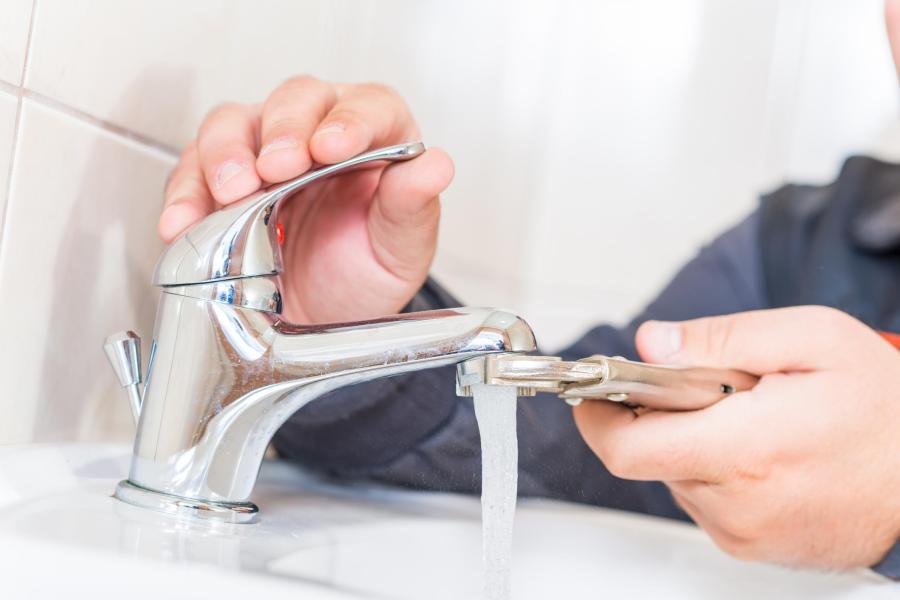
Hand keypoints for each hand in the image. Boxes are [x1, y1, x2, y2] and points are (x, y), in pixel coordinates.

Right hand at [159, 76, 453, 322]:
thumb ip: (412, 209)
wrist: (316, 319)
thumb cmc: (360, 278)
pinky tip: (185, 221)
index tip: (333, 146)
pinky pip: (194, 168)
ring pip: (237, 122)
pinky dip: (185, 193)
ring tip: (232, 193)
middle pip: (298, 99)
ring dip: (227, 153)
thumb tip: (436, 166)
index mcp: (376, 139)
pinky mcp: (222, 177)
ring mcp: (265, 150)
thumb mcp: (398, 253)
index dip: (350, 120)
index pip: (369, 106)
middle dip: (283, 131)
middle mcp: (318, 132)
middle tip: (276, 169)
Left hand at [573, 306, 899, 568]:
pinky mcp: (751, 545)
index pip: (628, 448)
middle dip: (659, 414)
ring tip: (748, 418)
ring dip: (691, 440)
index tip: (594, 392)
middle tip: (708, 387)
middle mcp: (737, 502)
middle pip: (649, 456)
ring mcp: (743, 531)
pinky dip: (713, 467)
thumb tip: (651, 343)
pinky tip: (759, 448)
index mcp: (745, 448)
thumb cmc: (885, 408)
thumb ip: (719, 337)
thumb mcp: (810, 340)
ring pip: (675, 474)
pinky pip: (702, 498)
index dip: (598, 418)